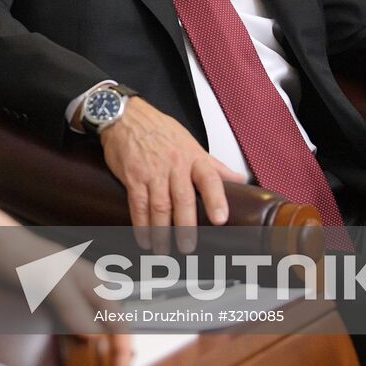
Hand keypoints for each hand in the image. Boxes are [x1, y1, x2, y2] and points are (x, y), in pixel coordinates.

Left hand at [0, 207, 131, 365]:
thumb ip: (72, 306)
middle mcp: (85, 294)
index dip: (122, 354)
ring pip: (94, 339)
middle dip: (115, 364)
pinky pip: (72, 337)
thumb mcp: (47, 278)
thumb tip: (95, 337)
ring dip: (99, 364)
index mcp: (93, 282)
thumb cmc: (16, 255)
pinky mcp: (50, 311)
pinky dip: (80, 356)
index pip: (119, 324)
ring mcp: (67, 304)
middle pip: (110, 334)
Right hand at [99, 97, 244, 243]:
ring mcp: (152, 172)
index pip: (209, 179)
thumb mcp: (191, 143)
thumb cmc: (159, 130)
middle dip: (186, 227)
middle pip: (183, 199)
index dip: (216, 200)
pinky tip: (144, 238)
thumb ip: (214, 165)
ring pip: (160, 207)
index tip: (220, 220)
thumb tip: (240, 180)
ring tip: (164, 249)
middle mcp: (174, 165)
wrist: (125, 116)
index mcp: (193, 157)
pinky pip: (138, 205)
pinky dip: (141, 224)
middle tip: (188, 247)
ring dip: (162, 232)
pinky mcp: (133, 177)